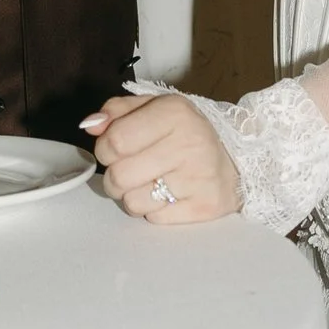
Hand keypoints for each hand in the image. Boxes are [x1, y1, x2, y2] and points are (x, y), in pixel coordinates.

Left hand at [80, 87, 241, 223]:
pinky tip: (169, 195)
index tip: (116, 150)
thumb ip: (117, 111)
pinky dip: (155, 211)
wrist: (238, 161)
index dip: (105, 149)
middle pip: (119, 176)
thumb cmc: (187, 133)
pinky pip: (154, 219)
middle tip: (131, 170)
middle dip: (115, 178)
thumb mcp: (155, 108)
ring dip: (134, 196)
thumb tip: (90, 125)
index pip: (113, 142)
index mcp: (174, 112)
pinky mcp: (204, 206)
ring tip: (151, 182)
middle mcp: (188, 143)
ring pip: (133, 203)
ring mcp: (198, 177)